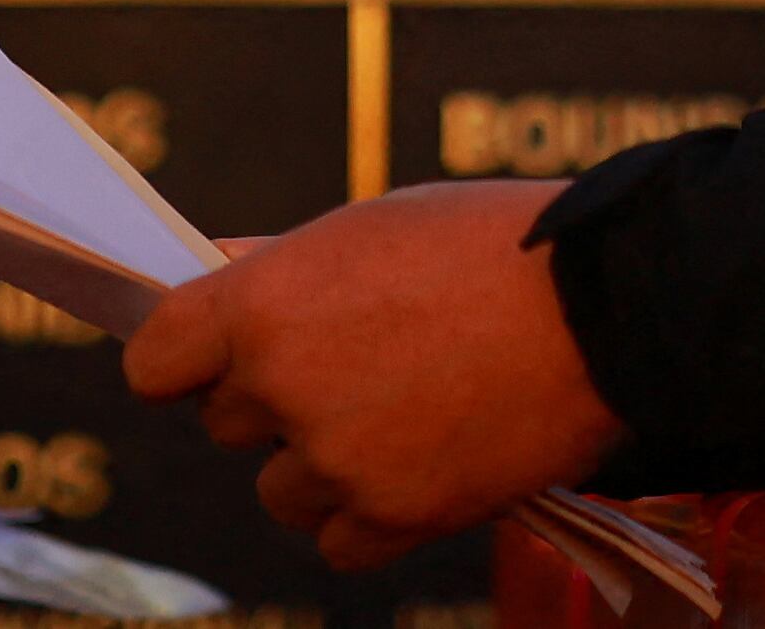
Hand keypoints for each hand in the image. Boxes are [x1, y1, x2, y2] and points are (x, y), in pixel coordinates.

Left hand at [120, 180, 627, 566]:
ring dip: (322, 463)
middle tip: (357, 363)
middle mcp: (283, 385)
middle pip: (228, 422)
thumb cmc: (493, 245)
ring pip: (282, 488)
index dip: (183, 357)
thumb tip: (212, 270)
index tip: (215, 356)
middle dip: (276, 400)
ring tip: (404, 410)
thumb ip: (282, 264)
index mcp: (263, 302)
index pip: (154, 360)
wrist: (609, 302)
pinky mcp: (394, 516)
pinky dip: (371, 514)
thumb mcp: (373, 224)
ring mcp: (337, 458)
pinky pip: (340, 540)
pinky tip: (423, 459)